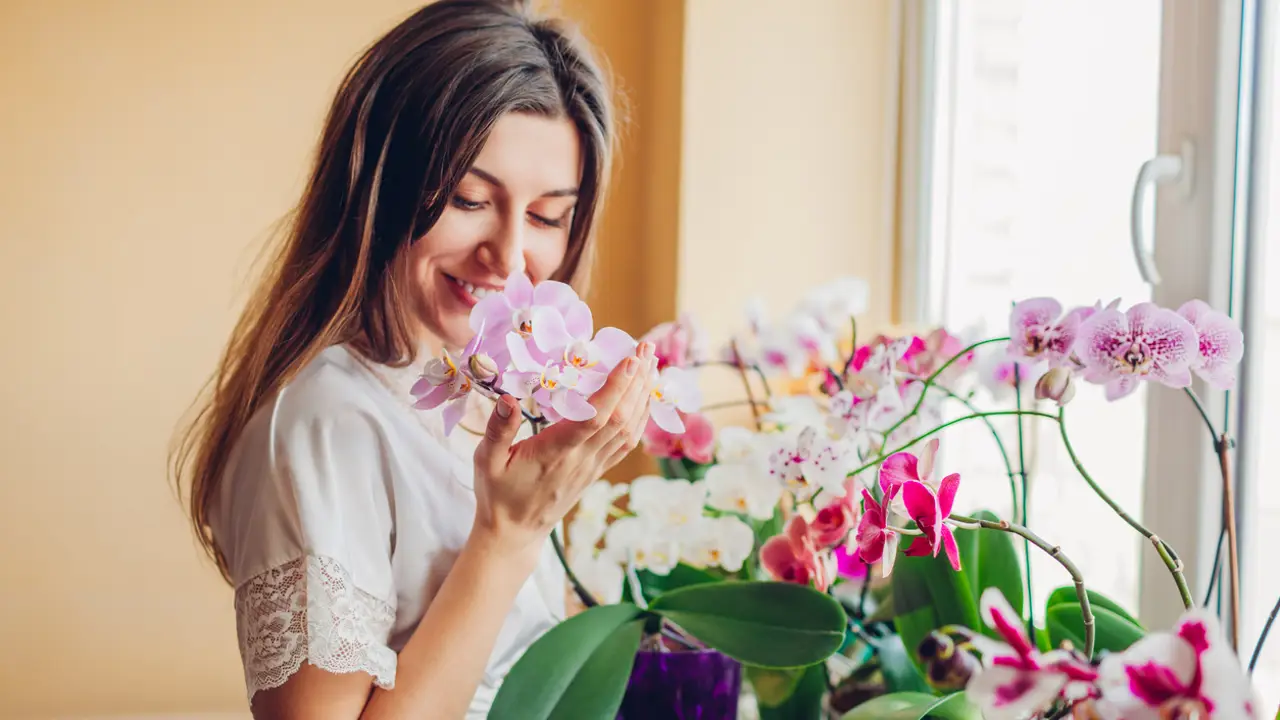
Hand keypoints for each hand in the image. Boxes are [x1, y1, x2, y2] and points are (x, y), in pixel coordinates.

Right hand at [469, 342, 656, 556]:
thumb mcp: (486, 461)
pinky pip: (627, 442)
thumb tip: (507, 398)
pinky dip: (641, 417)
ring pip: (630, 429)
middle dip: (638, 381)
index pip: (595, 418)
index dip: (616, 388)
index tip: (631, 359)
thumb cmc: (498, 494)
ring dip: (644, 395)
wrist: (515, 532)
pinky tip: (645, 397)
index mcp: (557, 452)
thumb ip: (498, 430)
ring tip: (651, 363)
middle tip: (647, 347)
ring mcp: (594, 465)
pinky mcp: (597, 470)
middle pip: (621, 417)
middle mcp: (582, 458)